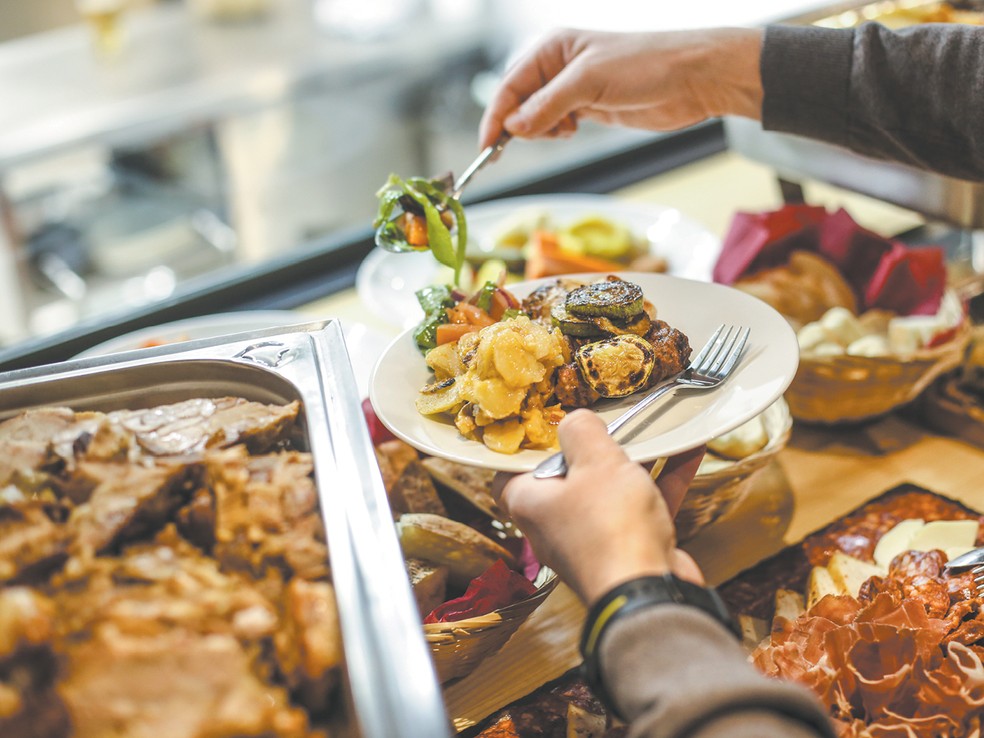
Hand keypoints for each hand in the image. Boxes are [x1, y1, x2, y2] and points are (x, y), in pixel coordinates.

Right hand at [479, 27, 763, 148]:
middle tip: (521, 144)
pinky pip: (556, 124)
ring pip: (536, 117)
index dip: (496, 116)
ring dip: (541, 130)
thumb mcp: (589, 82)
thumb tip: (512, 128)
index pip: (510, 85)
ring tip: (564, 129)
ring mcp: (573, 88)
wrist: (693, 78)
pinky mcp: (589, 107)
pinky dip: (556, 133)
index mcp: (553, 48)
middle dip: (518, 125)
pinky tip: (572, 130)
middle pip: (518, 102)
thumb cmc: (646, 65)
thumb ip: (547, 105)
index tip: (486, 147)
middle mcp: (559, 66)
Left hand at [491, 409, 704, 606]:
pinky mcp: (630, 549)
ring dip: (633, 461)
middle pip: (566, 478)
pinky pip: (643, 506)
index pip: (508, 476)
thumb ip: (581, 431)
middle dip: (589, 450)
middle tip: (606, 422)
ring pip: (609, 491)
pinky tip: (688, 449)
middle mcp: (556, 526)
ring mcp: (593, 541)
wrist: (651, 593)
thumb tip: (575, 421)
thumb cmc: (611, 527)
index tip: (543, 426)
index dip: (522, 450)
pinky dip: (663, 478)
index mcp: (530, 504)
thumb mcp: (594, 461)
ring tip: (650, 428)